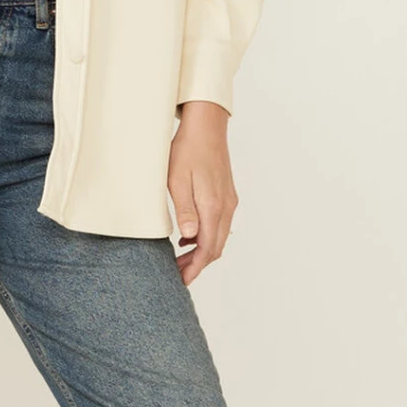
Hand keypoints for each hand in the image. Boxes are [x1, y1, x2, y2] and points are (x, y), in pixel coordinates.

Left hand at [168, 101, 237, 285]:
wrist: (206, 126)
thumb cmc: (187, 150)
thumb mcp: (177, 180)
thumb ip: (184, 210)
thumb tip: (189, 237)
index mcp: (213, 206)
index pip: (207, 249)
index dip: (195, 268)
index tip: (182, 280)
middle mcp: (225, 207)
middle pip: (216, 247)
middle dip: (198, 264)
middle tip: (177, 273)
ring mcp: (229, 201)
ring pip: (219, 237)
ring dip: (202, 251)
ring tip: (180, 258)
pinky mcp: (226, 195)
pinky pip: (219, 224)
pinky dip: (206, 237)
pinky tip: (188, 236)